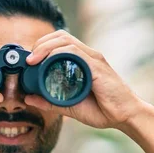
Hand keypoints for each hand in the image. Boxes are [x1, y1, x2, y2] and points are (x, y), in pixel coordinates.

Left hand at [24, 30, 145, 128]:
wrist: (125, 116)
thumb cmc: (103, 109)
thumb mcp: (69, 106)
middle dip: (40, 44)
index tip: (29, 61)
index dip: (42, 46)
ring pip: (66, 41)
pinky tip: (48, 63)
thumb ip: (50, 102)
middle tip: (28, 60)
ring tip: (33, 60)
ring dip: (45, 47)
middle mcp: (88, 56)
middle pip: (61, 36)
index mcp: (83, 61)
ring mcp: (94, 59)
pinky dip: (59, 54)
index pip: (60, 42)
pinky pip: (76, 53)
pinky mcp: (97, 67)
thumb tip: (28, 98)